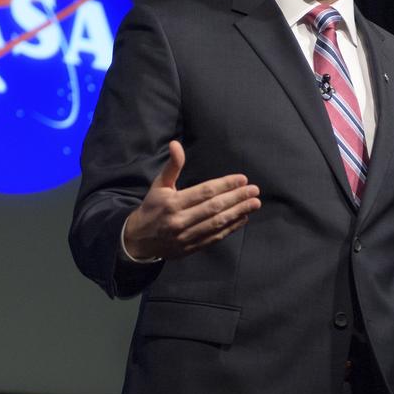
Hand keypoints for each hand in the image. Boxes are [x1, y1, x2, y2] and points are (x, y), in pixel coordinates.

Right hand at [123, 141, 260, 259]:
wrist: (138, 240)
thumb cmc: (152, 207)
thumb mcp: (159, 184)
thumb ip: (172, 166)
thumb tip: (176, 144)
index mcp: (172, 203)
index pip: (204, 192)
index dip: (225, 185)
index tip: (242, 179)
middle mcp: (180, 220)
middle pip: (214, 207)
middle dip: (237, 198)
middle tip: (254, 191)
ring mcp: (186, 236)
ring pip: (217, 223)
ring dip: (238, 213)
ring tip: (254, 204)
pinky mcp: (191, 248)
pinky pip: (214, 237)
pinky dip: (231, 228)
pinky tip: (242, 218)